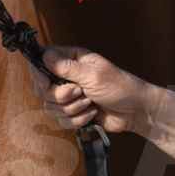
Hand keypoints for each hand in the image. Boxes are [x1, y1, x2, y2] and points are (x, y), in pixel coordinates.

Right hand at [28, 46, 151, 134]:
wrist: (136, 111)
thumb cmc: (119, 86)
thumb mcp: (93, 75)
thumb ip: (66, 67)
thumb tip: (44, 55)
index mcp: (71, 59)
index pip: (42, 61)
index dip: (39, 73)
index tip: (45, 83)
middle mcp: (67, 76)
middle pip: (43, 88)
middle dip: (61, 96)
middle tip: (79, 93)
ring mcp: (69, 96)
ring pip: (51, 106)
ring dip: (72, 109)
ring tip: (90, 104)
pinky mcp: (73, 112)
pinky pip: (61, 120)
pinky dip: (77, 120)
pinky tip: (92, 115)